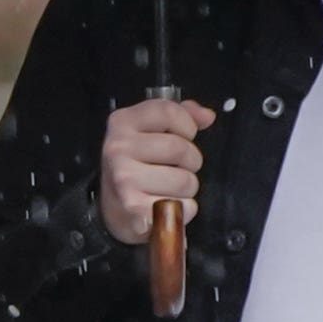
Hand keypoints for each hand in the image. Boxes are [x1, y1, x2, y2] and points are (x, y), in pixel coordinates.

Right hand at [99, 97, 210, 246]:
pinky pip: (182, 206)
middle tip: (175, 168)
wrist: (115, 210)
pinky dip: (182, 210)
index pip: (169, 111)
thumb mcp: (151, 131)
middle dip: (190, 162)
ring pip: (184, 180)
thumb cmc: (138, 167)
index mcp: (122, 123)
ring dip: (186, 189)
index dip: (186, 125)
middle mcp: (118, 148)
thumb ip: (181, 116)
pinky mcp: (134, 207)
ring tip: (169, 188)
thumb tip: (207, 116)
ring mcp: (124, 178)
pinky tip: (166, 207)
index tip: (182, 136)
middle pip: (180, 148)